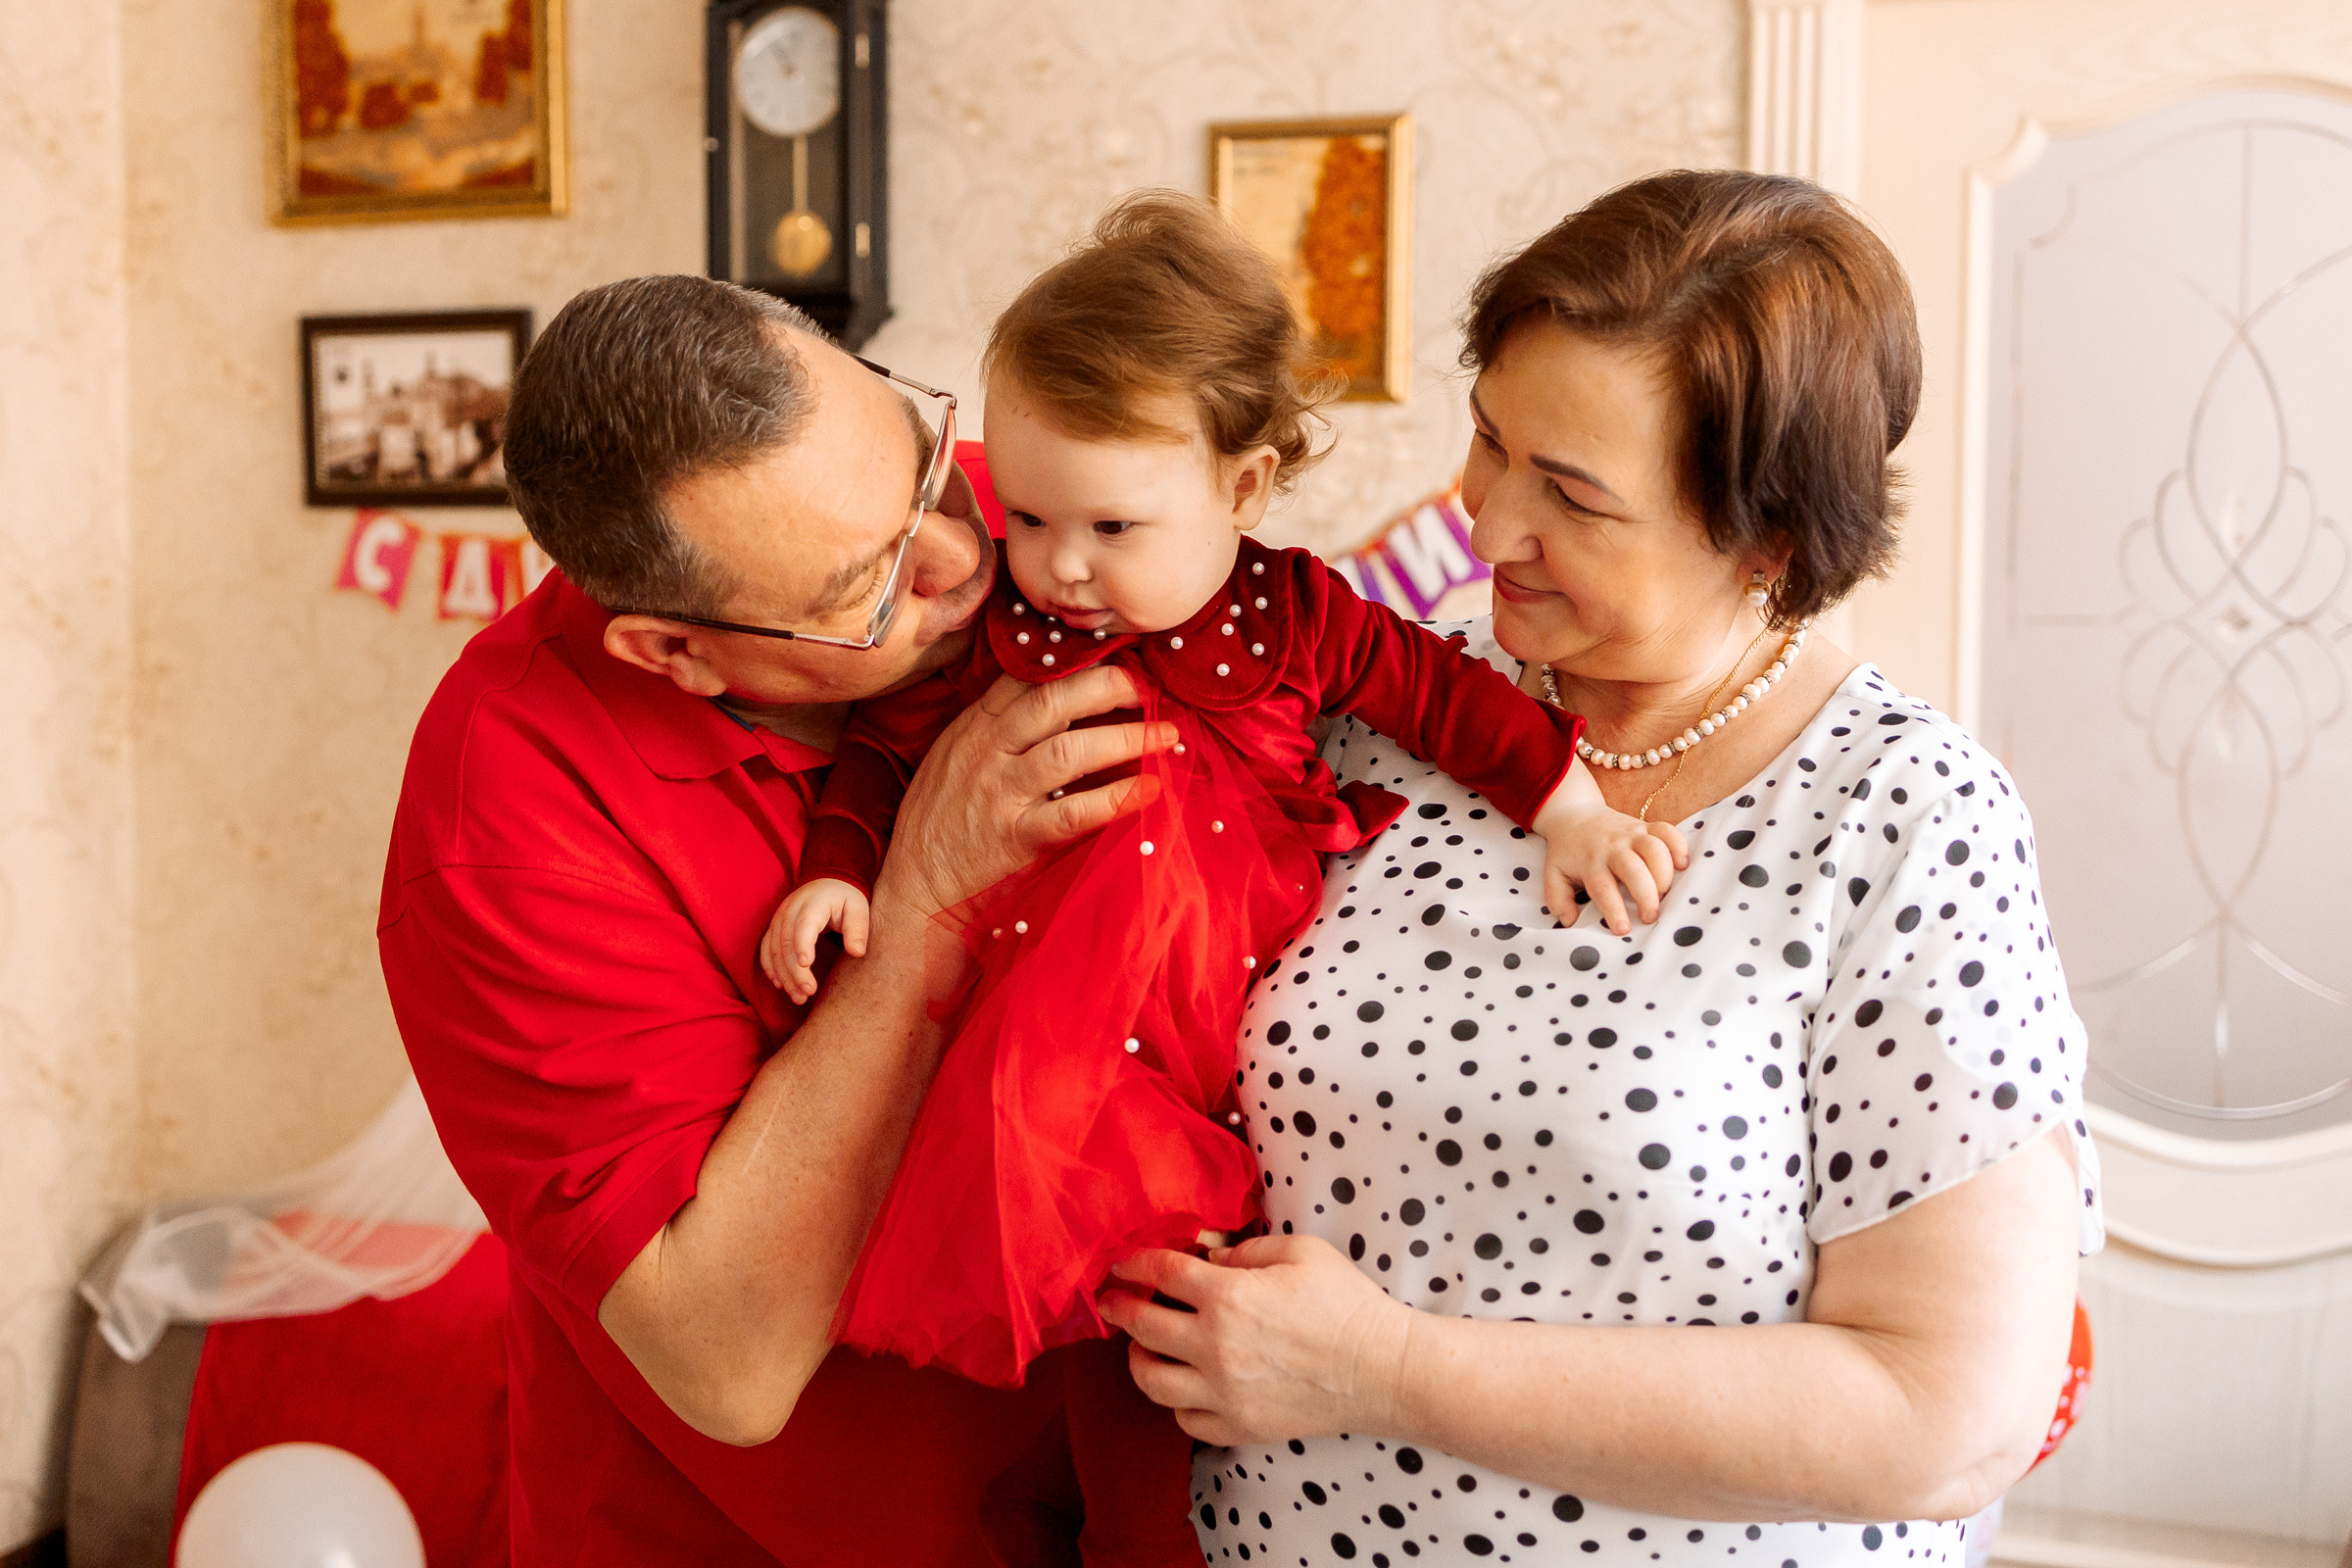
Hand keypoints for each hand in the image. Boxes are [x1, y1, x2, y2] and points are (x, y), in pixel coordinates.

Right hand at [761, 878, 868, 1003]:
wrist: (827, 884)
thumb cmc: (845, 899)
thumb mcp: (858, 909)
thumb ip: (858, 929)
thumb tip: (857, 952)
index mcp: (814, 903)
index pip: (804, 924)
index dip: (802, 944)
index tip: (806, 964)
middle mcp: (791, 910)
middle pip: (787, 942)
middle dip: (795, 971)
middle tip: (808, 992)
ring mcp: (779, 919)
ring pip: (774, 950)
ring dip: (784, 975)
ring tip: (799, 997)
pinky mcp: (773, 929)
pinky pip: (766, 950)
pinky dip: (771, 968)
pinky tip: (781, 985)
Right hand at [873, 667, 1176, 924]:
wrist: (913, 887)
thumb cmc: (940, 821)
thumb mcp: (955, 757)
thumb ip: (997, 727)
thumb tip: (1056, 700)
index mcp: (976, 726)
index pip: (1029, 676)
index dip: (1079, 663)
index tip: (1119, 660)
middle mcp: (988, 751)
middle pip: (1055, 700)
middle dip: (1110, 687)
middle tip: (1151, 690)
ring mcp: (1001, 793)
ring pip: (1070, 751)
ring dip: (1127, 739)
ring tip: (1169, 737)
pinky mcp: (1014, 837)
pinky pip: (1073, 812)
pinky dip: (1115, 799)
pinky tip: (1149, 790)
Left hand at [1100, 1234, 1414, 1446]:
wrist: (1381, 1369)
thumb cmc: (1345, 1302)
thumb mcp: (1298, 1251)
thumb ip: (1243, 1248)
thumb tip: (1204, 1253)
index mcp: (1228, 1296)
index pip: (1160, 1273)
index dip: (1133, 1264)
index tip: (1120, 1265)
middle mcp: (1215, 1347)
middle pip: (1142, 1326)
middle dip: (1119, 1308)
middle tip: (1112, 1301)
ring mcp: (1223, 1394)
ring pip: (1151, 1381)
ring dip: (1138, 1357)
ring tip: (1143, 1345)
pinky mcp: (1238, 1427)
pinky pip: (1184, 1419)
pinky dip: (1176, 1400)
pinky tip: (1185, 1383)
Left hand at [1533, 766, 1689, 935]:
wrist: (1574, 813)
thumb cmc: (1567, 851)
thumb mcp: (1553, 875)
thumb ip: (1558, 901)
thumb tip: (1570, 923)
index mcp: (1590, 863)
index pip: (1602, 889)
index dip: (1614, 910)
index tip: (1623, 930)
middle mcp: (1612, 848)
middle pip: (1634, 869)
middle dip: (1646, 895)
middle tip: (1650, 916)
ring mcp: (1631, 834)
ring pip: (1654, 849)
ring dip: (1664, 873)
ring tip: (1665, 894)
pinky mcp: (1645, 826)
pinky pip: (1667, 831)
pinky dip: (1679, 846)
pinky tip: (1682, 865)